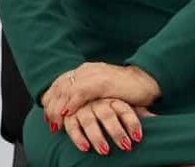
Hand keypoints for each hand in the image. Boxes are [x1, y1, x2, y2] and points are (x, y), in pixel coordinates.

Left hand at [41, 63, 160, 128]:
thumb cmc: (126, 88)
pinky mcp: (102, 81)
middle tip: (50, 123)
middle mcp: (86, 70)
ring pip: (66, 91)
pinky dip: (71, 104)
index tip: (48, 116)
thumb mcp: (101, 89)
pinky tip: (67, 114)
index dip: (51, 100)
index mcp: (85, 70)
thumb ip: (86, 94)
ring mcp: (94, 74)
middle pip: (59, 87)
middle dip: (51, 107)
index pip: (59, 83)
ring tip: (57, 124)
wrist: (146, 81)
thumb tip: (69, 108)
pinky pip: (80, 93)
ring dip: (58, 109)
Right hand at [62, 97, 154, 154]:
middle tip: (126, 147)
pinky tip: (85, 148)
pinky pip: (72, 126)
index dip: (133, 124)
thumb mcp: (126, 104)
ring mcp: (84, 108)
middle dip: (117, 132)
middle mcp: (99, 102)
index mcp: (114, 99)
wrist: (87, 90)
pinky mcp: (71, 115)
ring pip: (89, 122)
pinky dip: (78, 138)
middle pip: (108, 116)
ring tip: (105, 151)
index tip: (138, 138)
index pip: (126, 110)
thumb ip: (139, 111)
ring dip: (97, 137)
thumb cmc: (112, 103)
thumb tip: (157, 117)